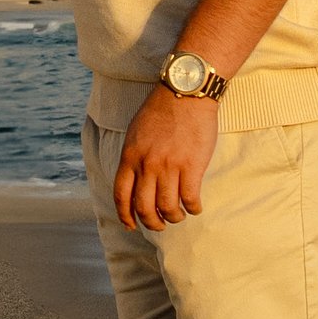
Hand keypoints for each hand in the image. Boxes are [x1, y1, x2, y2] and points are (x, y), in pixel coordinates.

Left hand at [112, 84, 218, 232]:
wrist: (185, 93)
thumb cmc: (161, 110)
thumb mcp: (136, 132)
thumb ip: (134, 157)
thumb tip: (134, 180)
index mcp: (130, 156)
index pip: (121, 195)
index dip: (125, 215)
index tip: (131, 225)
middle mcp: (147, 165)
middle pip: (144, 207)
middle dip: (152, 223)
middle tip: (160, 225)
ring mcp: (169, 166)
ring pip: (168, 207)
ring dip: (174, 217)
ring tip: (179, 215)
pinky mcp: (192, 166)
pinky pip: (190, 198)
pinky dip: (193, 208)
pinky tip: (195, 207)